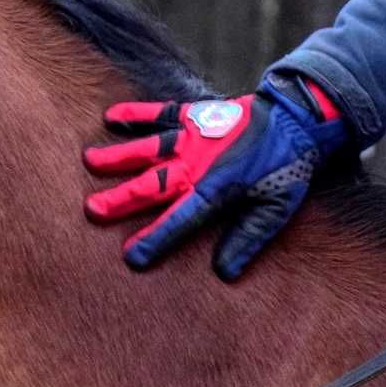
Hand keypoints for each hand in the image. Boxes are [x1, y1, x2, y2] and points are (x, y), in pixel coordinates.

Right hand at [83, 73, 348, 279]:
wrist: (297, 118)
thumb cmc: (287, 168)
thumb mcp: (276, 209)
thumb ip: (248, 239)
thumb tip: (224, 273)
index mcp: (216, 190)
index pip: (179, 220)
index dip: (154, 239)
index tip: (131, 257)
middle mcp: (196, 163)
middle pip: (152, 184)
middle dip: (120, 198)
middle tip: (90, 209)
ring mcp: (191, 136)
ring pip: (148, 148)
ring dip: (118, 156)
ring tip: (88, 161)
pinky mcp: (192, 114)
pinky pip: (159, 113)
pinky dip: (135, 113)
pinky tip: (110, 117)